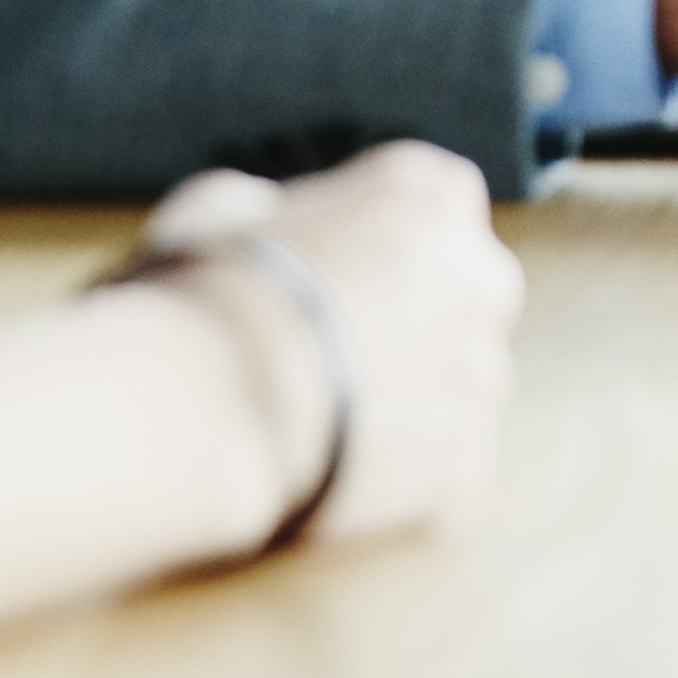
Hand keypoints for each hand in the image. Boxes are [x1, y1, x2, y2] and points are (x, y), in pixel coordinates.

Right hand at [139, 149, 524, 550]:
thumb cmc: (199, 302)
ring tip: (324, 421)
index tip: (338, 268)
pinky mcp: (463, 472)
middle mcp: (479, 279)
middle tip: (336, 349)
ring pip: (460, 389)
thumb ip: (277, 206)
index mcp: (429, 196)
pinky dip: (399, 481)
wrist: (198, 411)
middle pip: (468, 292)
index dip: (381, 239)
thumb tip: (268, 219)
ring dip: (411, 401)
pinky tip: (334, 477)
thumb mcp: (223, 207)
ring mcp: (479, 380)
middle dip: (417, 318)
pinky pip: (443, 473)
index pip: (438, 203)